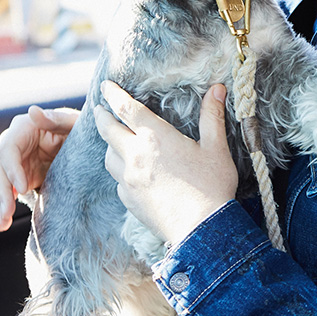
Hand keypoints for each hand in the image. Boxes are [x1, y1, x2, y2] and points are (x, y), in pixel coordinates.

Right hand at [0, 106, 78, 230]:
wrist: (87, 146)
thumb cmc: (82, 129)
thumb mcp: (74, 123)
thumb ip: (55, 118)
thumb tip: (32, 111)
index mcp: (24, 128)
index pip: (8, 149)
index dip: (12, 169)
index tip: (23, 188)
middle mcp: (13, 143)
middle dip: (1, 193)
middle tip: (6, 214)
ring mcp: (14, 162)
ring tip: (1, 224)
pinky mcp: (19, 177)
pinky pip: (5, 192)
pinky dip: (2, 207)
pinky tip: (3, 222)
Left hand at [94, 81, 237, 245]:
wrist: (201, 229)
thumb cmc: (212, 186)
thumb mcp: (216, 148)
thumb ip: (212, 117)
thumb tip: (217, 89)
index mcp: (156, 137)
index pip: (126, 108)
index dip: (113, 94)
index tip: (105, 86)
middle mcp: (135, 155)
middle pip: (107, 129)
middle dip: (101, 115)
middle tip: (99, 108)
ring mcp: (129, 179)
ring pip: (108, 156)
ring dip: (109, 144)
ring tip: (114, 141)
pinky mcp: (128, 200)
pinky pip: (118, 180)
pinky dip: (120, 171)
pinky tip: (129, 173)